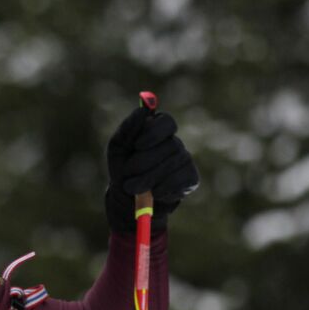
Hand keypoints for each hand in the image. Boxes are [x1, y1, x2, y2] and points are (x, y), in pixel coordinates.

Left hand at [105, 106, 199, 232]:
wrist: (127, 200)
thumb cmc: (122, 169)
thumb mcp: (118, 147)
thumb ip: (128, 127)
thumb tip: (144, 109)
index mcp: (157, 131)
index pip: (166, 122)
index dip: (154, 132)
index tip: (138, 145)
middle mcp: (174, 143)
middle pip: (169, 145)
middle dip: (144, 162)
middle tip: (128, 173)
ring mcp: (185, 160)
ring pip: (173, 164)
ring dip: (148, 178)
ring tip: (131, 187)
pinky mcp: (191, 179)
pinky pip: (180, 180)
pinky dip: (162, 189)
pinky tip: (152, 193)